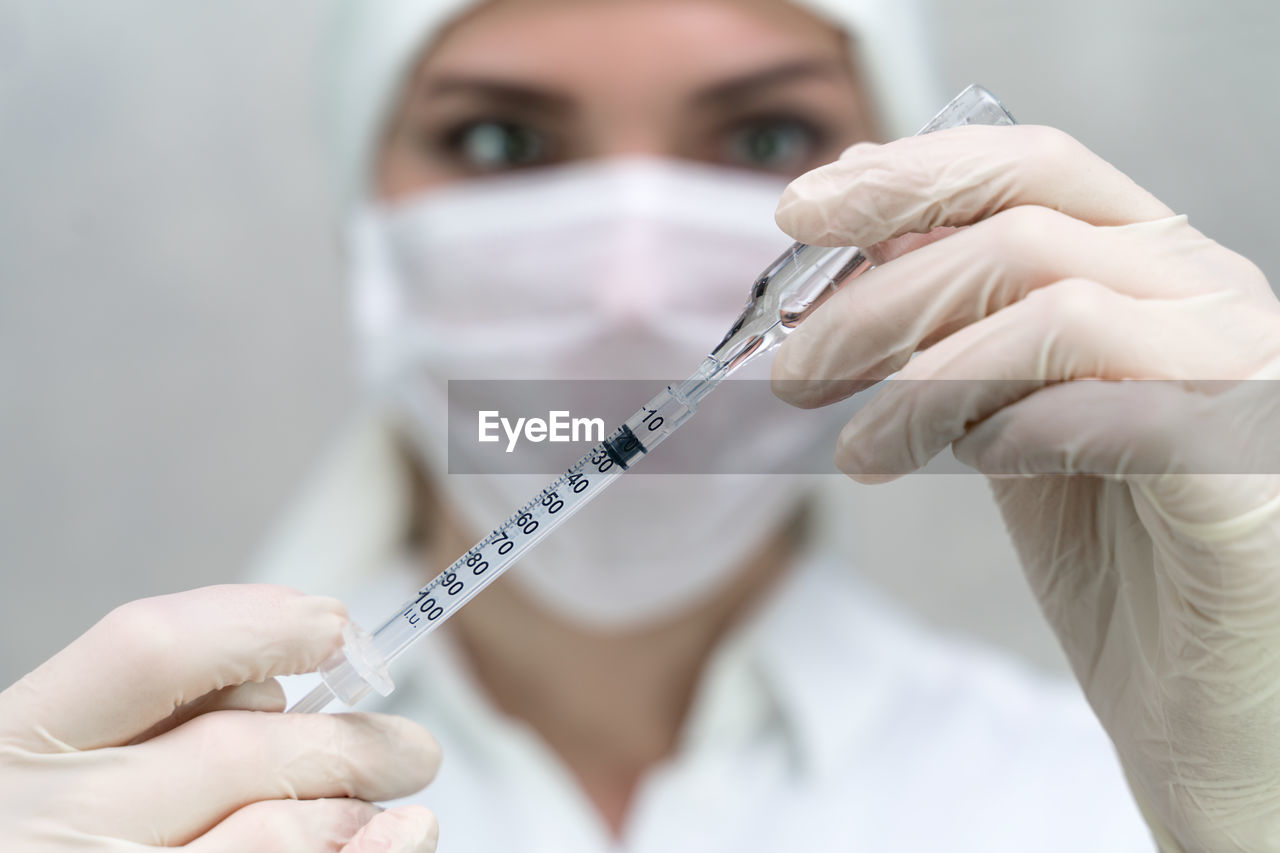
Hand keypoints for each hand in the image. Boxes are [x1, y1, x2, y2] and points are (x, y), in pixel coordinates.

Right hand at [0, 585, 440, 851]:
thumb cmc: (48, 838)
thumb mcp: (62, 769)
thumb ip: (154, 723)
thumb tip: (284, 687)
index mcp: (10, 746)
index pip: (150, 651)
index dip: (260, 625)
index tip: (336, 629)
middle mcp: (35, 825)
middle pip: (234, 751)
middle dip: (346, 742)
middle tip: (414, 749)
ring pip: (269, 837)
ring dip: (353, 815)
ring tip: (400, 809)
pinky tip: (397, 843)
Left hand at [772, 125, 1279, 850]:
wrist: (1217, 700)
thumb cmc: (1121, 558)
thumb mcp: (1014, 420)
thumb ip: (960, 339)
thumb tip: (862, 260)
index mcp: (1150, 266)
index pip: (1029, 165)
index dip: (907, 176)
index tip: (800, 212)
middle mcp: (1206, 293)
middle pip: (1020, 233)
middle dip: (880, 297)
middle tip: (794, 370)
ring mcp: (1241, 369)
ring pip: (1053, 308)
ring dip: (920, 378)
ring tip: (855, 453)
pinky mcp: (1245, 460)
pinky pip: (1111, 402)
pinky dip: (1006, 425)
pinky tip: (950, 467)